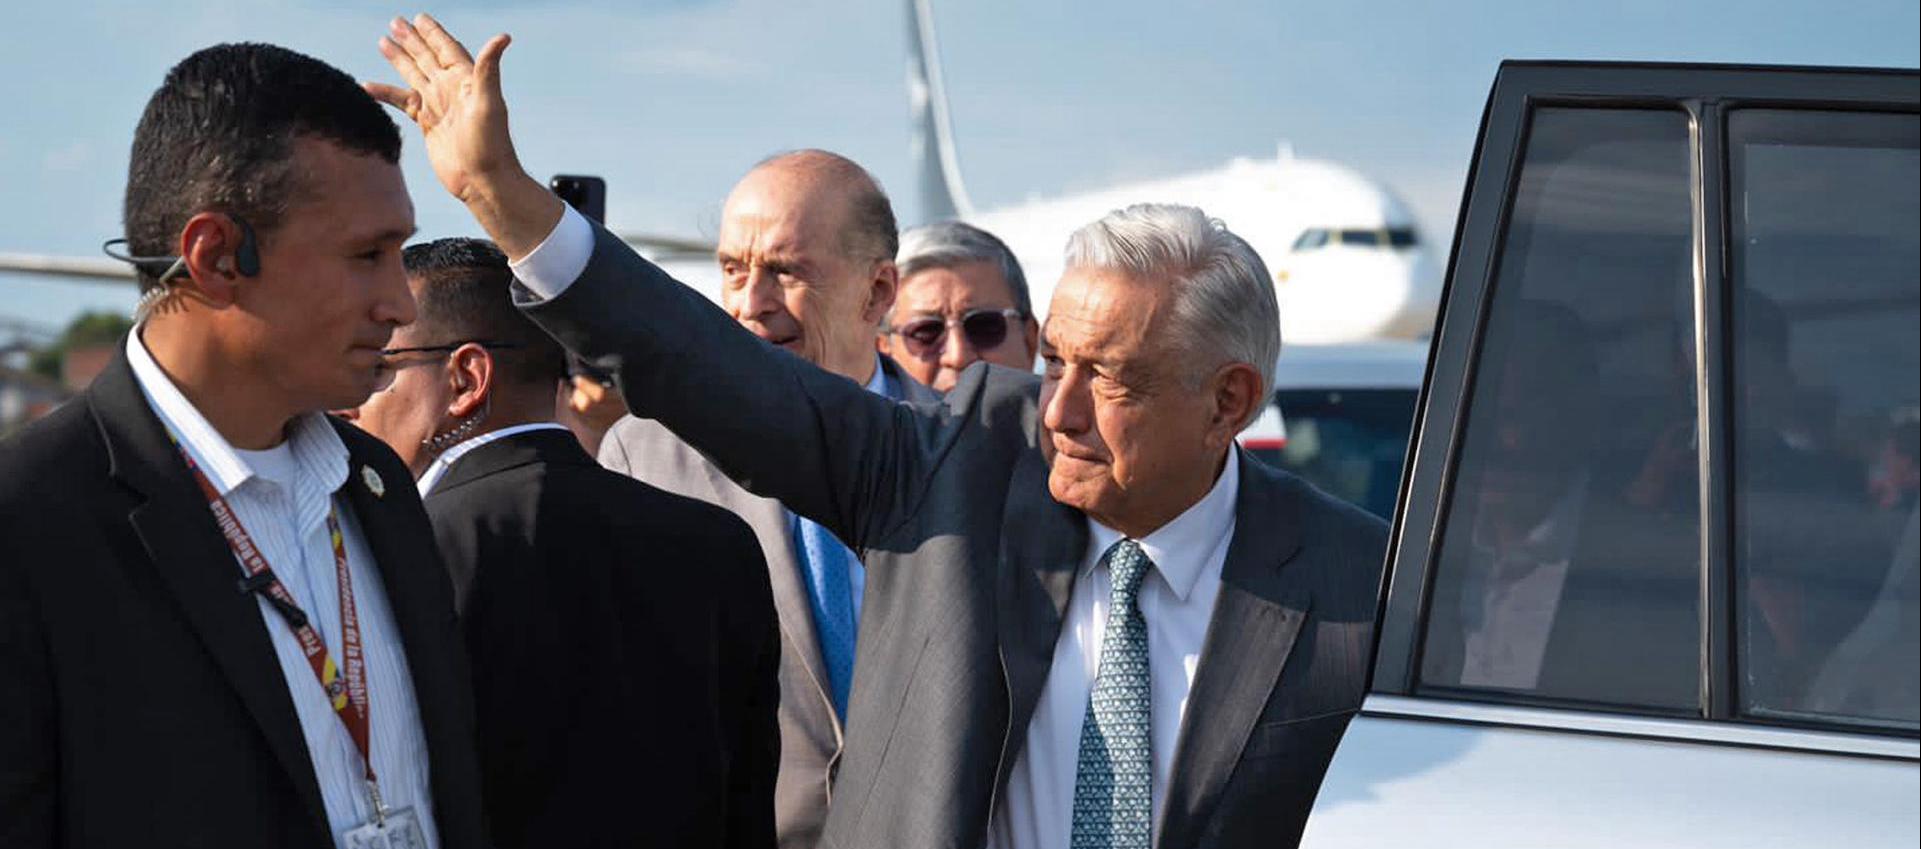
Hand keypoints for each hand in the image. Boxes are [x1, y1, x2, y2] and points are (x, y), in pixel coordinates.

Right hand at [367, 14, 517, 204]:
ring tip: (384, 41)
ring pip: (414, 75)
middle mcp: (451, 90)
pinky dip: (386, 93)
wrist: (482, 181)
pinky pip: (402, 103)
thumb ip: (488, 69)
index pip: (447, 48)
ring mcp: (438, 107)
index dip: (433, 33)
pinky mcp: (427, 124)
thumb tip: (503, 36)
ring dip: (400, 59)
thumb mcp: (489, 103)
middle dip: (412, 40)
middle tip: (396, 21)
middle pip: (427, 57)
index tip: (419, 17)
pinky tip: (367, 86)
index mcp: (465, 81)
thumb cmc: (491, 144)